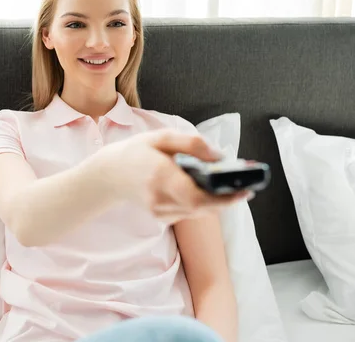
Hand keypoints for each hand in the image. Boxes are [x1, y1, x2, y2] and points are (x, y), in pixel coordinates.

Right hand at [85, 129, 251, 223]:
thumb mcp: (161, 137)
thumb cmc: (136, 152)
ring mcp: (160, 212)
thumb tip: (220, 157)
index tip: (245, 189)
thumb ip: (192, 143)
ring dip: (217, 200)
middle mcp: (160, 199)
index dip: (224, 197)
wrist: (108, 176)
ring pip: (199, 211)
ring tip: (232, 185)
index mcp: (160, 176)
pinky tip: (206, 190)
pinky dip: (202, 202)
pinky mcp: (162, 218)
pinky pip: (190, 212)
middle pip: (203, 207)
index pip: (197, 196)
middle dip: (227, 198)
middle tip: (245, 186)